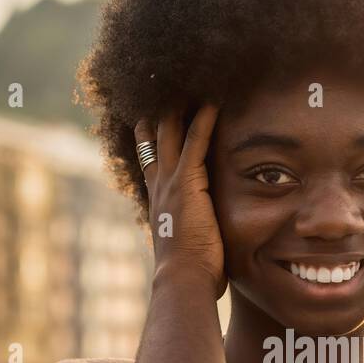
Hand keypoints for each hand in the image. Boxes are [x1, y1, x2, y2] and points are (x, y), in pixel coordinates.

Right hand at [135, 102, 227, 298]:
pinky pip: (196, 141)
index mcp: (158, 202)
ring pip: (170, 132)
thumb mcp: (187, 247)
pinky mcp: (188, 183)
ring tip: (190, 81)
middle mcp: (159, 187)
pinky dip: (204, 119)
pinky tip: (213, 99)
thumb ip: (192, 234)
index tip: (151, 117)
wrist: (182, 281)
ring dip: (179, 105)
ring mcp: (170, 183)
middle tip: (165, 85)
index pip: (152, 160)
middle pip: (154, 138)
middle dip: (160, 110)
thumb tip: (204, 245)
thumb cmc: (189, 275)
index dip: (151, 137)